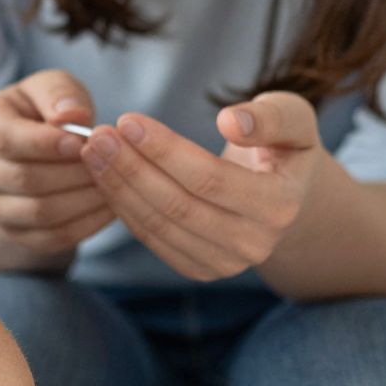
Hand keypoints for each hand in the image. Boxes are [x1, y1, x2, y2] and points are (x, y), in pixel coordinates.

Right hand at [0, 69, 113, 255]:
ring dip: (82, 200)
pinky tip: (110, 207)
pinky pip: (51, 238)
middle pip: (22, 179)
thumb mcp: (51, 88)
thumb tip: (71, 116)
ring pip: (38, 213)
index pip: (5, 139)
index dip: (45, 143)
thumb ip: (59, 94)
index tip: (82, 142)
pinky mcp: (15, 233)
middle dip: (71, 172)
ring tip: (113, 183)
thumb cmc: (45, 111)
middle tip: (109, 163)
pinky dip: (85, 225)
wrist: (35, 152)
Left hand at [81, 91, 322, 281]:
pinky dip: (123, 207)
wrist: (285, 194)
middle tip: (98, 135)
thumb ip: (270, 117)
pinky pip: (152, 238)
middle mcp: (255, 243)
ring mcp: (226, 263)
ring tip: (93, 151)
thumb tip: (231, 121)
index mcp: (280, 206)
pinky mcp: (199, 268)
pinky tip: (104, 175)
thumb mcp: (293, 118)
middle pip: (178, 206)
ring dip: (119, 187)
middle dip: (132, 168)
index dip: (165, 151)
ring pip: (159, 225)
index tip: (128, 120)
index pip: (210, 179)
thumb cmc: (282, 146)